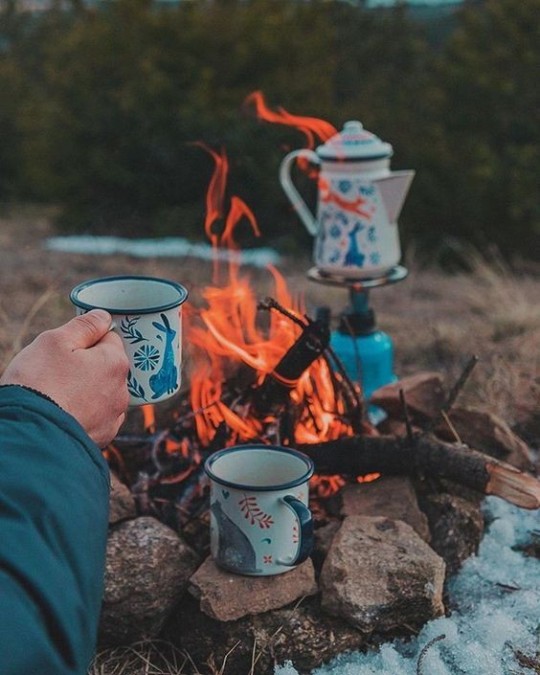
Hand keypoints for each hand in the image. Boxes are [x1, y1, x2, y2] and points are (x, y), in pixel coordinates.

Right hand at [0, 310, 129, 446]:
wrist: (30, 432)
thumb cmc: (40, 382)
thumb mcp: (55, 341)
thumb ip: (84, 326)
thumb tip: (103, 317)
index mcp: (115, 362)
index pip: (109, 339)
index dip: (87, 340)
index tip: (68, 348)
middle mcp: (122, 390)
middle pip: (107, 367)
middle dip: (88, 366)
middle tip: (58, 372)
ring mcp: (113, 416)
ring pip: (103, 393)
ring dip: (88, 391)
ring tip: (60, 395)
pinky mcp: (102, 437)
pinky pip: (98, 418)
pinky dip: (86, 414)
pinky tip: (66, 413)